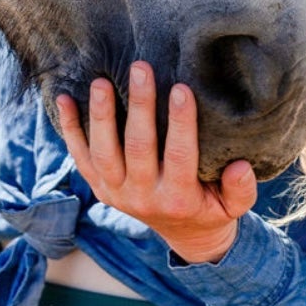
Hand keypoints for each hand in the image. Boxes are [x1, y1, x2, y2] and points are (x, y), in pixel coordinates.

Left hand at [57, 62, 256, 265]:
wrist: (184, 237)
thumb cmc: (212, 209)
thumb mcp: (234, 208)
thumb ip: (241, 189)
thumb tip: (240, 166)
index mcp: (179, 199)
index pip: (179, 156)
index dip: (180, 123)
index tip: (181, 89)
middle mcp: (143, 197)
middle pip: (138, 148)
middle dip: (139, 106)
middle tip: (141, 68)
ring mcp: (116, 192)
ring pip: (104, 152)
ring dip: (101, 115)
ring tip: (101, 81)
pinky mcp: (99, 187)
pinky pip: (80, 157)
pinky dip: (71, 129)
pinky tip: (64, 99)